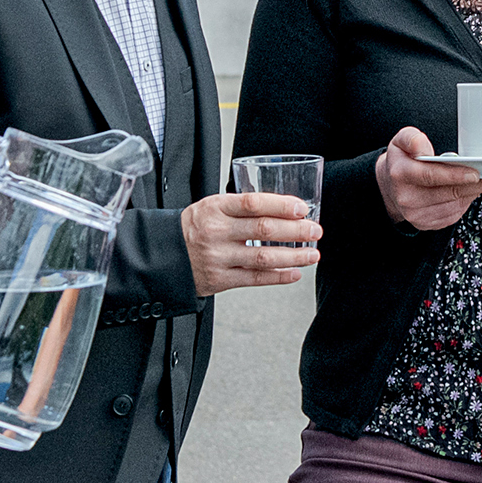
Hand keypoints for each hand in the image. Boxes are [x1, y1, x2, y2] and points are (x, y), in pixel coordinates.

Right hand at [182, 192, 320, 293]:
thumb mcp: (212, 206)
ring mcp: (218, 257)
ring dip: (294, 257)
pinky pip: (254, 279)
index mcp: (215, 207)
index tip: (302, 208)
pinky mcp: (219, 279)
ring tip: (312, 254)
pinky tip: (294, 273)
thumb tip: (286, 210)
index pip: (253, 203)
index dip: (281, 205)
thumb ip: (243, 207)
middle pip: (263, 230)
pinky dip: (278, 277)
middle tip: (315, 230)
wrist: (166, 253)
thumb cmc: (196, 226)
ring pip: (263, 258)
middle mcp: (216, 231)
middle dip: (295, 231)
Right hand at [372, 127, 481, 231]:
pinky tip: (469, 191)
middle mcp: (408, 197)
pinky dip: (465, 202)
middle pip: (450, 192)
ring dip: (474, 193)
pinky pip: (454, 214)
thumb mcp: (401, 140)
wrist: (390, 187)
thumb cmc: (402, 161)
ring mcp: (417, 214)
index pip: (432, 175)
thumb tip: (424, 149)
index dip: (456, 175)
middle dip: (478, 184)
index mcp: (401, 174)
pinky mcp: (427, 224)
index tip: (476, 173)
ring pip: (456, 204)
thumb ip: (412, 138)